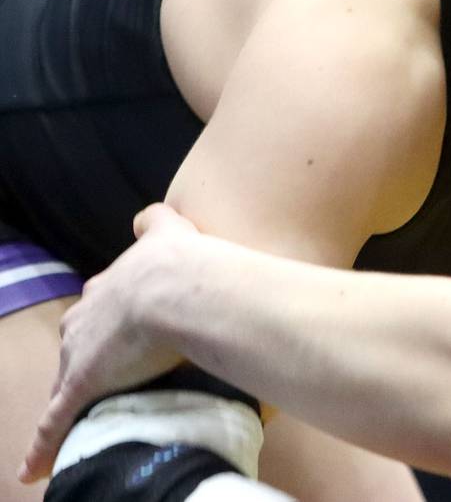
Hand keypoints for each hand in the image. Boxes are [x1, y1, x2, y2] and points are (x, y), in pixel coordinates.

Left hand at [18, 204, 197, 483]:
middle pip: (77, 338)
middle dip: (88, 352)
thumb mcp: (170, 232)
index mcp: (109, 286)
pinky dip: (42, 446)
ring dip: (70, 395)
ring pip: (65, 378)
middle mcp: (86, 317)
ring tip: (83, 413)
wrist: (175, 286)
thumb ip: (158, 222)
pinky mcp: (80, 387)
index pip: (99, 305)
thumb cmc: (181, 263)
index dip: (109, 317)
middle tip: (111, 367)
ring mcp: (80, 353)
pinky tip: (35, 468)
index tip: (120, 325)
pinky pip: (55, 423)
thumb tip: (149, 217)